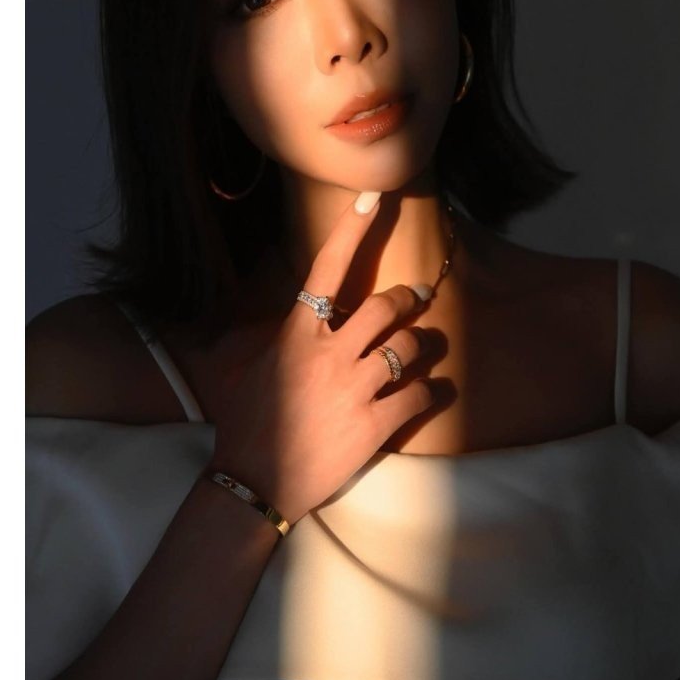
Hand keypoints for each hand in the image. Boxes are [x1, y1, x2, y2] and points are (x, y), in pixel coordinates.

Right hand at [208, 192, 437, 523]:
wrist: (254, 481)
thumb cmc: (247, 421)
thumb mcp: (253, 365)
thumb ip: (281, 335)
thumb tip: (303, 316)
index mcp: (298, 334)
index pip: (327, 268)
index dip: (352, 230)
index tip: (374, 198)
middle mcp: (330, 354)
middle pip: (386, 307)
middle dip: (409, 299)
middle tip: (418, 299)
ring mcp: (355, 389)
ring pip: (409, 348)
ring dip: (424, 345)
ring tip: (426, 349)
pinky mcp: (375, 425)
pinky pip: (419, 396)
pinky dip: (432, 391)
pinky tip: (431, 393)